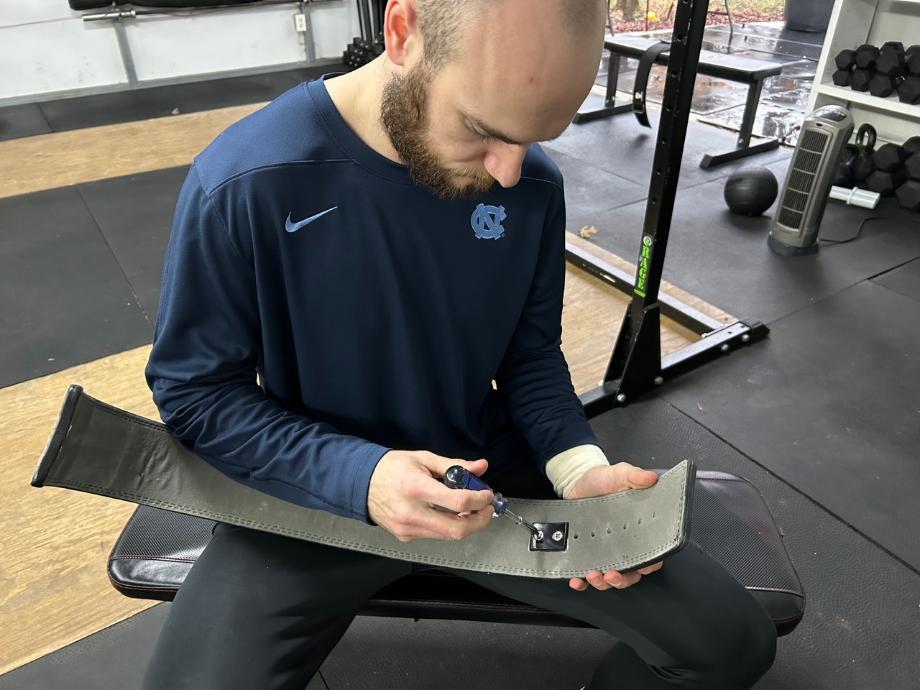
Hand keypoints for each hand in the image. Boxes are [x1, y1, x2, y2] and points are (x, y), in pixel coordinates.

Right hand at [368, 451, 495, 541]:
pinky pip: (435, 535)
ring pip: (448, 535)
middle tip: (486, 509)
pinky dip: (448, 525)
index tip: (487, 495)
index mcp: (416, 488)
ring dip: (466, 524)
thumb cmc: (392, 468)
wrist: (361, 483)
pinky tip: (450, 513)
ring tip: (470, 508)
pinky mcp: (405, 536)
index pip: (456, 502)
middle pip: (456, 529)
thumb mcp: (423, 459)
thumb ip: (453, 465)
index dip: (479, 500)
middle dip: (479, 521)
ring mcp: (407, 528)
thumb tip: (480, 467)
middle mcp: (411, 512)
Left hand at [565, 462, 663, 591]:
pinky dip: (582, 582)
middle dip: (622, 581)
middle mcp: (623, 547)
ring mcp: (604, 553)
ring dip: (602, 583)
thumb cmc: (604, 479)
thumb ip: (635, 476)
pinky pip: (585, 575)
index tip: (642, 567)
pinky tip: (576, 580)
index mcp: (638, 532)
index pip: (652, 556)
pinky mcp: (586, 554)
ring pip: (609, 579)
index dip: (649, 566)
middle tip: (611, 575)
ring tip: (592, 575)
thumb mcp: (620, 474)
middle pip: (631, 575)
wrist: (577, 481)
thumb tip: (651, 478)